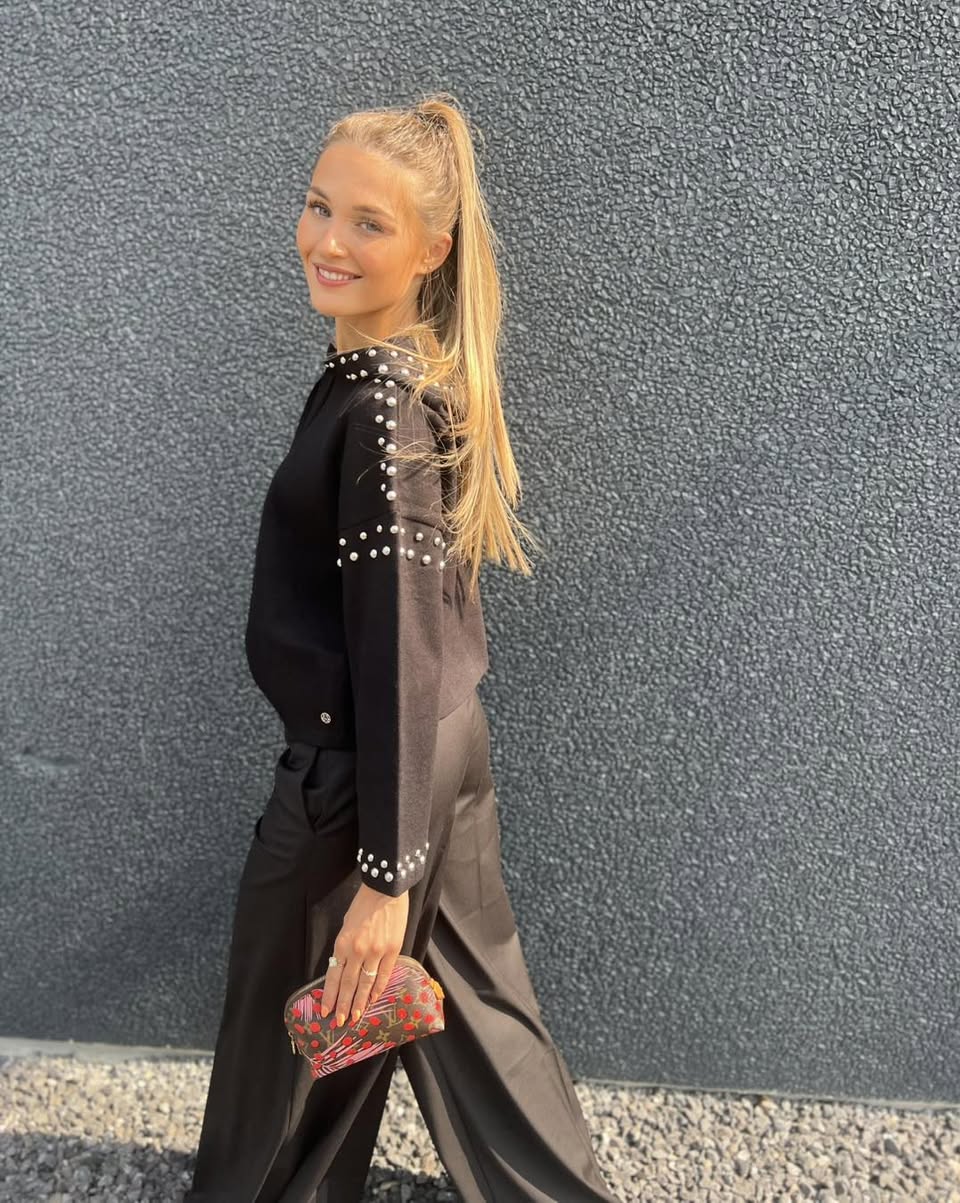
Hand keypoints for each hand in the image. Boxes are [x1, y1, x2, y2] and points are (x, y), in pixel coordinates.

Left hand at [320, 882, 409, 1028]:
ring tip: (356, 1017)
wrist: (385, 890)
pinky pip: (384, 975)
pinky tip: (374, 999)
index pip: (334, 976)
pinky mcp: (392, 950)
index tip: (326, 1010)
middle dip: (343, 1005)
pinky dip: (378, 989)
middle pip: (349, 984)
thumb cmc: (363, 904)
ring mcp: (376, 952)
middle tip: (340, 1022)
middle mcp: (358, 951)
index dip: (330, 995)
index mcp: (343, 943)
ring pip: (366, 984)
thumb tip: (344, 967)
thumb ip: (345, 947)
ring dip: (360, 1002)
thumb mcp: (346, 925)